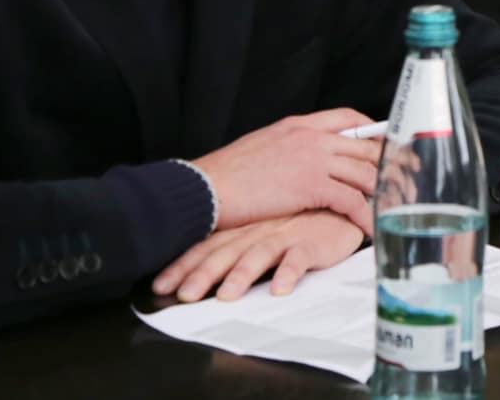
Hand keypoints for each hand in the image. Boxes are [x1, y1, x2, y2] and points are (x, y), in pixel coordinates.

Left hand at [151, 210, 366, 301]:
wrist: (340, 204)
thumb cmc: (300, 219)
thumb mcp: (264, 225)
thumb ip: (237, 240)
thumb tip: (201, 265)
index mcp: (244, 226)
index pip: (207, 246)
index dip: (182, 265)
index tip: (159, 286)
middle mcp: (259, 230)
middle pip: (225, 253)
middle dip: (201, 275)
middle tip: (183, 296)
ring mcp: (285, 235)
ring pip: (259, 254)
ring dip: (242, 275)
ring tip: (227, 296)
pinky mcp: (312, 242)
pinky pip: (300, 258)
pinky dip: (289, 272)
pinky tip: (280, 288)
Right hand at [191, 108, 381, 229]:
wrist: (206, 188)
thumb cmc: (227, 175)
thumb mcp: (262, 145)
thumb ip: (289, 147)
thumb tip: (300, 160)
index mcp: (299, 124)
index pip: (348, 117)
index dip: (372, 130)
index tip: (386, 144)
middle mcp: (312, 136)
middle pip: (367, 144)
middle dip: (392, 162)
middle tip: (410, 177)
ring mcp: (314, 159)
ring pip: (366, 171)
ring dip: (386, 191)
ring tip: (399, 206)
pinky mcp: (311, 185)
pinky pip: (352, 200)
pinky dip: (366, 215)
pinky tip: (372, 227)